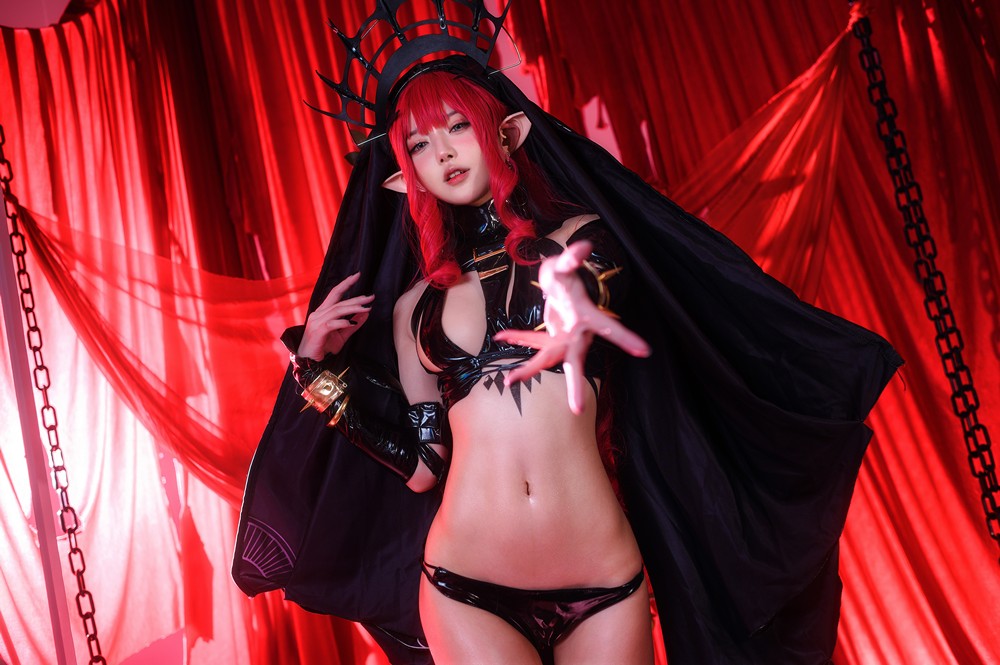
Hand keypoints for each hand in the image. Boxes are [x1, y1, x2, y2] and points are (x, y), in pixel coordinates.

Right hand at [297, 272, 373, 358]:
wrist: (309, 360)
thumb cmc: (323, 346)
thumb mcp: (342, 335)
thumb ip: (353, 324)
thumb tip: (366, 314)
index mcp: (323, 311)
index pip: (334, 293)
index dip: (345, 284)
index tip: (357, 275)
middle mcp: (319, 313)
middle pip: (338, 301)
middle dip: (356, 297)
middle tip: (371, 296)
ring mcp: (317, 322)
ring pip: (337, 310)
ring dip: (353, 308)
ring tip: (366, 307)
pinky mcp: (318, 331)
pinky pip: (332, 324)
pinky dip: (343, 322)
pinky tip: (352, 322)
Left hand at [492, 241, 649, 414]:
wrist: (559, 282)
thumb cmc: (565, 274)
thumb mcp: (566, 265)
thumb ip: (572, 257)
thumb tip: (584, 246)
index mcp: (586, 317)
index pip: (609, 329)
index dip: (626, 338)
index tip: (645, 351)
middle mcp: (577, 334)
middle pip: (575, 361)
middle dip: (575, 385)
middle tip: (577, 410)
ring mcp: (562, 338)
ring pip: (547, 359)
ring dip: (528, 370)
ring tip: (508, 381)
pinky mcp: (549, 337)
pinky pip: (532, 342)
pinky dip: (517, 337)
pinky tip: (501, 335)